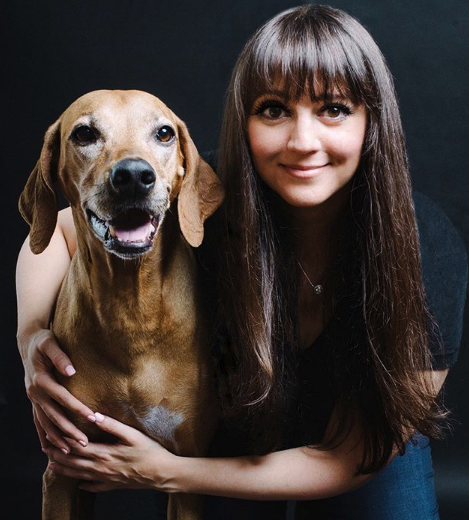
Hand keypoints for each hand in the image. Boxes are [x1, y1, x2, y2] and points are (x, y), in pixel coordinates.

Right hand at [19, 327, 94, 451]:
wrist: (28, 342)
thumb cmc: (43, 340)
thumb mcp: (50, 343)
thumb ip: (60, 356)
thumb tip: (71, 371)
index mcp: (41, 379)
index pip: (63, 397)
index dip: (77, 408)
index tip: (92, 418)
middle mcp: (35, 392)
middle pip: (54, 416)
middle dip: (69, 431)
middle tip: (85, 443)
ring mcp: (33, 398)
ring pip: (45, 423)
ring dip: (57, 438)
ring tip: (70, 451)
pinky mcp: (33, 400)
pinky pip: (38, 421)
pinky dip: (43, 435)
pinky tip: (48, 448)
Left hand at [46, 413, 175, 492]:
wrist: (162, 474)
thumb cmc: (150, 451)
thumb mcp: (133, 434)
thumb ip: (112, 425)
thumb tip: (94, 416)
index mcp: (105, 453)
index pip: (77, 447)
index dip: (63, 441)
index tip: (51, 435)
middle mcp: (102, 467)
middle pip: (74, 462)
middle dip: (58, 456)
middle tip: (45, 450)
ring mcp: (107, 479)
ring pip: (80, 475)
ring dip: (65, 470)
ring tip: (52, 467)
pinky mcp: (114, 485)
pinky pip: (95, 487)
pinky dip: (84, 486)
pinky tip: (79, 485)